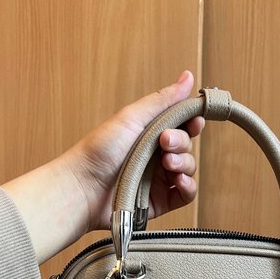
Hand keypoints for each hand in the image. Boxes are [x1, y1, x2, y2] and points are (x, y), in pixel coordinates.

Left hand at [68, 70, 203, 229]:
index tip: (195, 121)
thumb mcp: (132, 117)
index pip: (181, 126)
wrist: (83, 187)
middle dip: (181, 142)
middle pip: (186, 146)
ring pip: (188, 169)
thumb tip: (188, 76)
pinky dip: (188, 186)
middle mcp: (155, 156)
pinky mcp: (160, 202)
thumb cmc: (99, 150)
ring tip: (167, 163)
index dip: (192, 122)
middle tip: (165, 142)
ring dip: (184, 163)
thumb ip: (162, 100)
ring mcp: (159, 180)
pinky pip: (185, 195)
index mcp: (149, 134)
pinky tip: (179, 180)